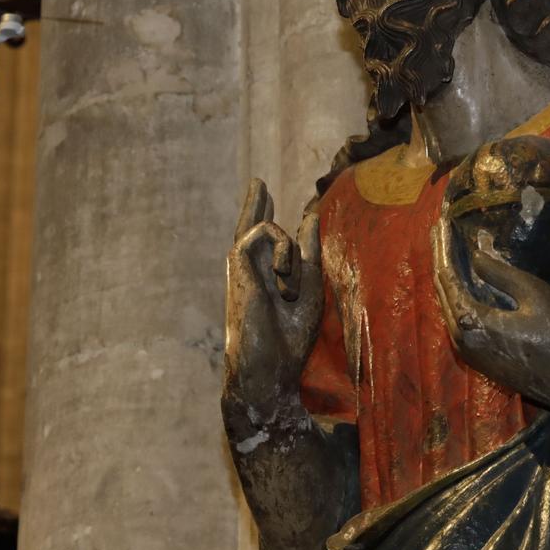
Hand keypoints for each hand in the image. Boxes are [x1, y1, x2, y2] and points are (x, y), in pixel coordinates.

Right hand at [223, 179, 322, 421]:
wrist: (270, 367)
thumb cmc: (290, 336)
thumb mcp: (312, 287)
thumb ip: (311, 253)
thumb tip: (311, 216)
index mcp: (266, 276)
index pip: (263, 238)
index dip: (263, 212)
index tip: (263, 191)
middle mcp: (250, 269)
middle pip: (249, 226)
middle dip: (255, 203)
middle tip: (258, 182)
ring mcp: (241, 266)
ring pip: (268, 228)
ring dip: (292, 254)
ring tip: (290, 291)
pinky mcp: (237, 263)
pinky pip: (264, 231)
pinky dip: (285, 253)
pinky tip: (285, 284)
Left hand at [431, 213, 549, 400]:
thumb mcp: (534, 294)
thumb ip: (500, 274)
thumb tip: (475, 256)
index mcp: (472, 323)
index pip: (447, 278)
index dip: (442, 249)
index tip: (439, 225)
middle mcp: (462, 340)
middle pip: (442, 291)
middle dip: (441, 259)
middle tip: (438, 231)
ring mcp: (467, 352)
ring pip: (448, 307)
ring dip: (447, 278)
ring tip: (446, 250)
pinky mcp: (476, 359)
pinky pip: (457, 320)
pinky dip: (456, 296)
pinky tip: (461, 281)